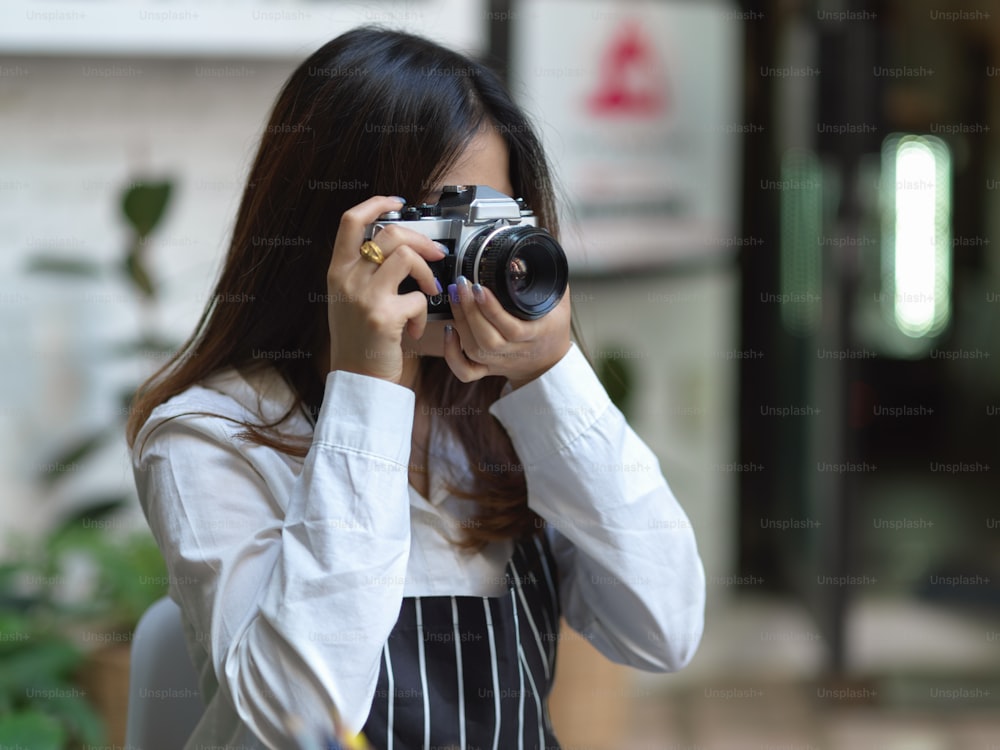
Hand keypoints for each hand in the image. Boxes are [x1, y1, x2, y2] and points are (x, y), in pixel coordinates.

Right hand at [326, 196, 445, 383]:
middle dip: (421, 240)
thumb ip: (365, 271)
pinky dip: (423, 313)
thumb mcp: (349, 299)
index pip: (350, 220)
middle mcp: (347, 279)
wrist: (356, 379)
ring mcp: (364, 297)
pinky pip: (417, 298)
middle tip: (435, 254)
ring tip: (427, 292)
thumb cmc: (359, 341)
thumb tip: (399, 246)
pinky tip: (415, 328)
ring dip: (426, 273)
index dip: (376, 203)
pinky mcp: (383, 316)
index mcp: (338, 271)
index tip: (398, 202)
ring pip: (406, 257)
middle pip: (389, 234)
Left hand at [443, 276, 571, 388]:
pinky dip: (452, 355)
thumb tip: (539, 251)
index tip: (480, 287)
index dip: (492, 310)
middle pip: (487, 339)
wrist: (548, 362)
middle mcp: (514, 351)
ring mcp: (498, 362)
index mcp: (535, 335)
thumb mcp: (559, 302)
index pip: (512, 328)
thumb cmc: (552, 329)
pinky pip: (465, 371)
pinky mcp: (486, 368)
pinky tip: (449, 331)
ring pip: (474, 350)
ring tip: (455, 295)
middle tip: (461, 284)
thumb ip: (550, 280)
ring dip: (460, 321)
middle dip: (469, 310)